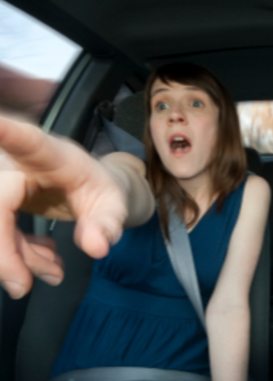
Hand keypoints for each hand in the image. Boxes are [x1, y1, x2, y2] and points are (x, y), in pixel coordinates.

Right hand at [0, 116, 127, 298]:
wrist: (88, 188)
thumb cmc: (99, 188)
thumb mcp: (113, 205)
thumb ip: (107, 224)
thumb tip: (96, 248)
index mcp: (51, 155)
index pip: (26, 141)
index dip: (7, 132)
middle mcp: (17, 162)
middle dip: (5, 252)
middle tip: (23, 287)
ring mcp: (4, 179)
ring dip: (14, 259)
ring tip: (52, 270)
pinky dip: (14, 258)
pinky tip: (42, 262)